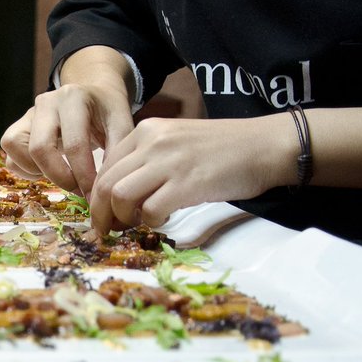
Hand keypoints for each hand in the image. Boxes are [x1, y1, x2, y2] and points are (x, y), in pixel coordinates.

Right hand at [1, 85, 133, 197]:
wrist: (90, 94)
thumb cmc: (106, 111)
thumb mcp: (121, 123)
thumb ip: (117, 151)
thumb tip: (103, 187)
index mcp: (73, 98)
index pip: (74, 144)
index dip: (83, 176)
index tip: (94, 195)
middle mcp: (46, 102)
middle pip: (40, 149)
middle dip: (60, 178)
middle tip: (79, 190)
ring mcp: (27, 115)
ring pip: (18, 152)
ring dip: (40, 173)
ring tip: (63, 176)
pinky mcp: (16, 129)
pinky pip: (11, 158)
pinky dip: (27, 171)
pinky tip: (48, 169)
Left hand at [89, 115, 294, 234]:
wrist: (264, 146)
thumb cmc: (223, 149)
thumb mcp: (176, 143)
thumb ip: (148, 161)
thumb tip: (120, 195)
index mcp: (146, 131)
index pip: (105, 166)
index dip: (98, 195)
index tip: (103, 214)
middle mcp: (152, 141)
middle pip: (106, 184)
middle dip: (100, 214)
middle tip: (108, 230)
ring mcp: (169, 161)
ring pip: (120, 196)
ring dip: (122, 219)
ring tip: (135, 226)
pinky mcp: (187, 183)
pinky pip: (150, 210)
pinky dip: (151, 222)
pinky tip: (163, 220)